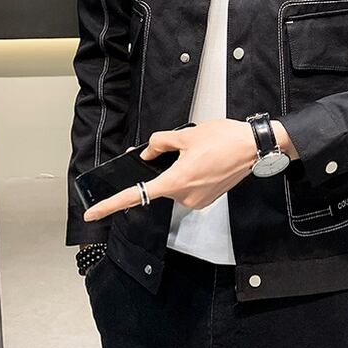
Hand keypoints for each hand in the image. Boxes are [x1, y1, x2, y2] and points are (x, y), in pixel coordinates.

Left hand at [82, 118, 296, 222]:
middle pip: (160, 183)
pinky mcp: (207, 198)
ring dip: (179, 170)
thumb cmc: (225, 139)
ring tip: (201, 152)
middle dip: (163, 168)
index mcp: (176, 181)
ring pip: (175, 184)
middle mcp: (185, 196)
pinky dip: (191, 175)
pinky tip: (205, 161)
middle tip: (181, 149)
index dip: (110, 205)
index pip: (136, 195)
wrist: (254, 147)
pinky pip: (189, 187)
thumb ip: (160, 143)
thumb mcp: (187, 134)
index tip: (93, 213)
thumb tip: (147, 153)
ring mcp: (198, 200)